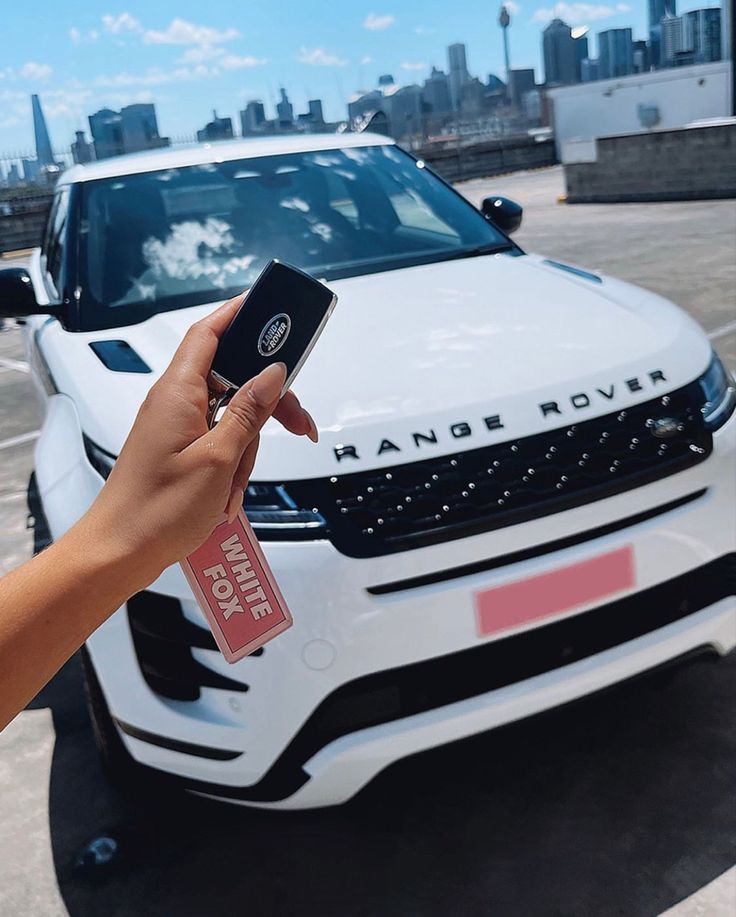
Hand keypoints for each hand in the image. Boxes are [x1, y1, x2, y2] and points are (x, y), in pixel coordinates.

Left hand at [85, 293, 316, 582]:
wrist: (119, 552)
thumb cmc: (156, 511)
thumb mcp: (218, 459)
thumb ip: (249, 412)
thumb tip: (273, 374)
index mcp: (178, 393)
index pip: (209, 333)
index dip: (240, 314)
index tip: (271, 307)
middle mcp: (174, 403)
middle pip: (233, 379)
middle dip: (266, 403)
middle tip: (298, 423)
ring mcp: (176, 427)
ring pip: (232, 416)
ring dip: (246, 447)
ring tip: (233, 484)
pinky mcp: (179, 450)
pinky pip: (219, 442)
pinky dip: (232, 463)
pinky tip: (225, 492)